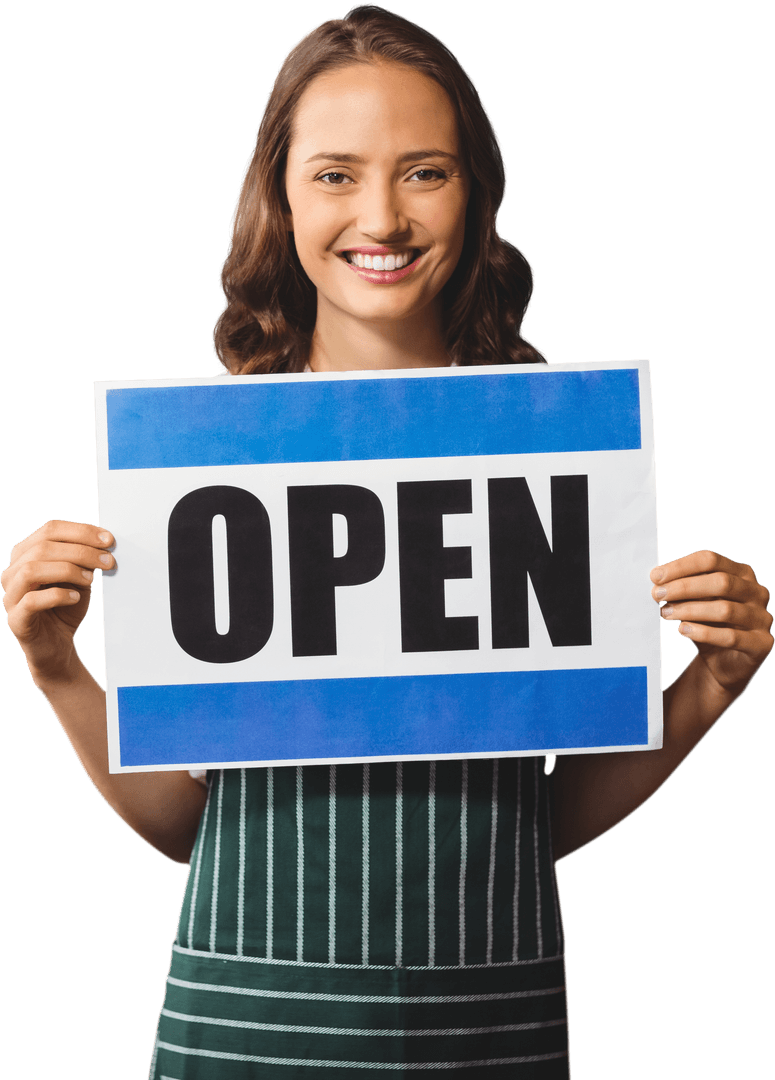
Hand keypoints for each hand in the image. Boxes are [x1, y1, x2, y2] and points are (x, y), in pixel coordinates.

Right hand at [2, 520, 114, 683]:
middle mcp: (13, 571)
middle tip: (108, 561)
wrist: (57, 646)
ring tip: (90, 579)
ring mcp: (11, 595)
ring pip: (31, 570)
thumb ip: (85, 561)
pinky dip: (58, 595)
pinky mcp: (16, 619)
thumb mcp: (79, 578)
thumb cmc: (66, 608)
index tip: (108, 540)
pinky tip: (76, 597)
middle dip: (81, 551)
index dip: (81, 531)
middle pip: (43, 547)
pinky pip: (32, 600)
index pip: (50, 530)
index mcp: (26, 554)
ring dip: (67, 570)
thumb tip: (103, 544)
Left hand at [651, 550, 772, 700]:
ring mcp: (762, 617)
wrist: (724, 664)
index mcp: (742, 574)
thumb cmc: (709, 626)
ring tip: (666, 613)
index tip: (655, 577)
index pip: (711, 560)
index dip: (682, 566)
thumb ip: (684, 590)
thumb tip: (658, 580)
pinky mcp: (762, 643)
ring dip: (690, 610)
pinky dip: (703, 632)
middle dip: (684, 587)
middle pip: (720, 582)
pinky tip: (683, 630)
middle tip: (657, 595)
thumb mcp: (696, 603)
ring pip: (724, 609)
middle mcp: (756, 592)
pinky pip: (731, 637)